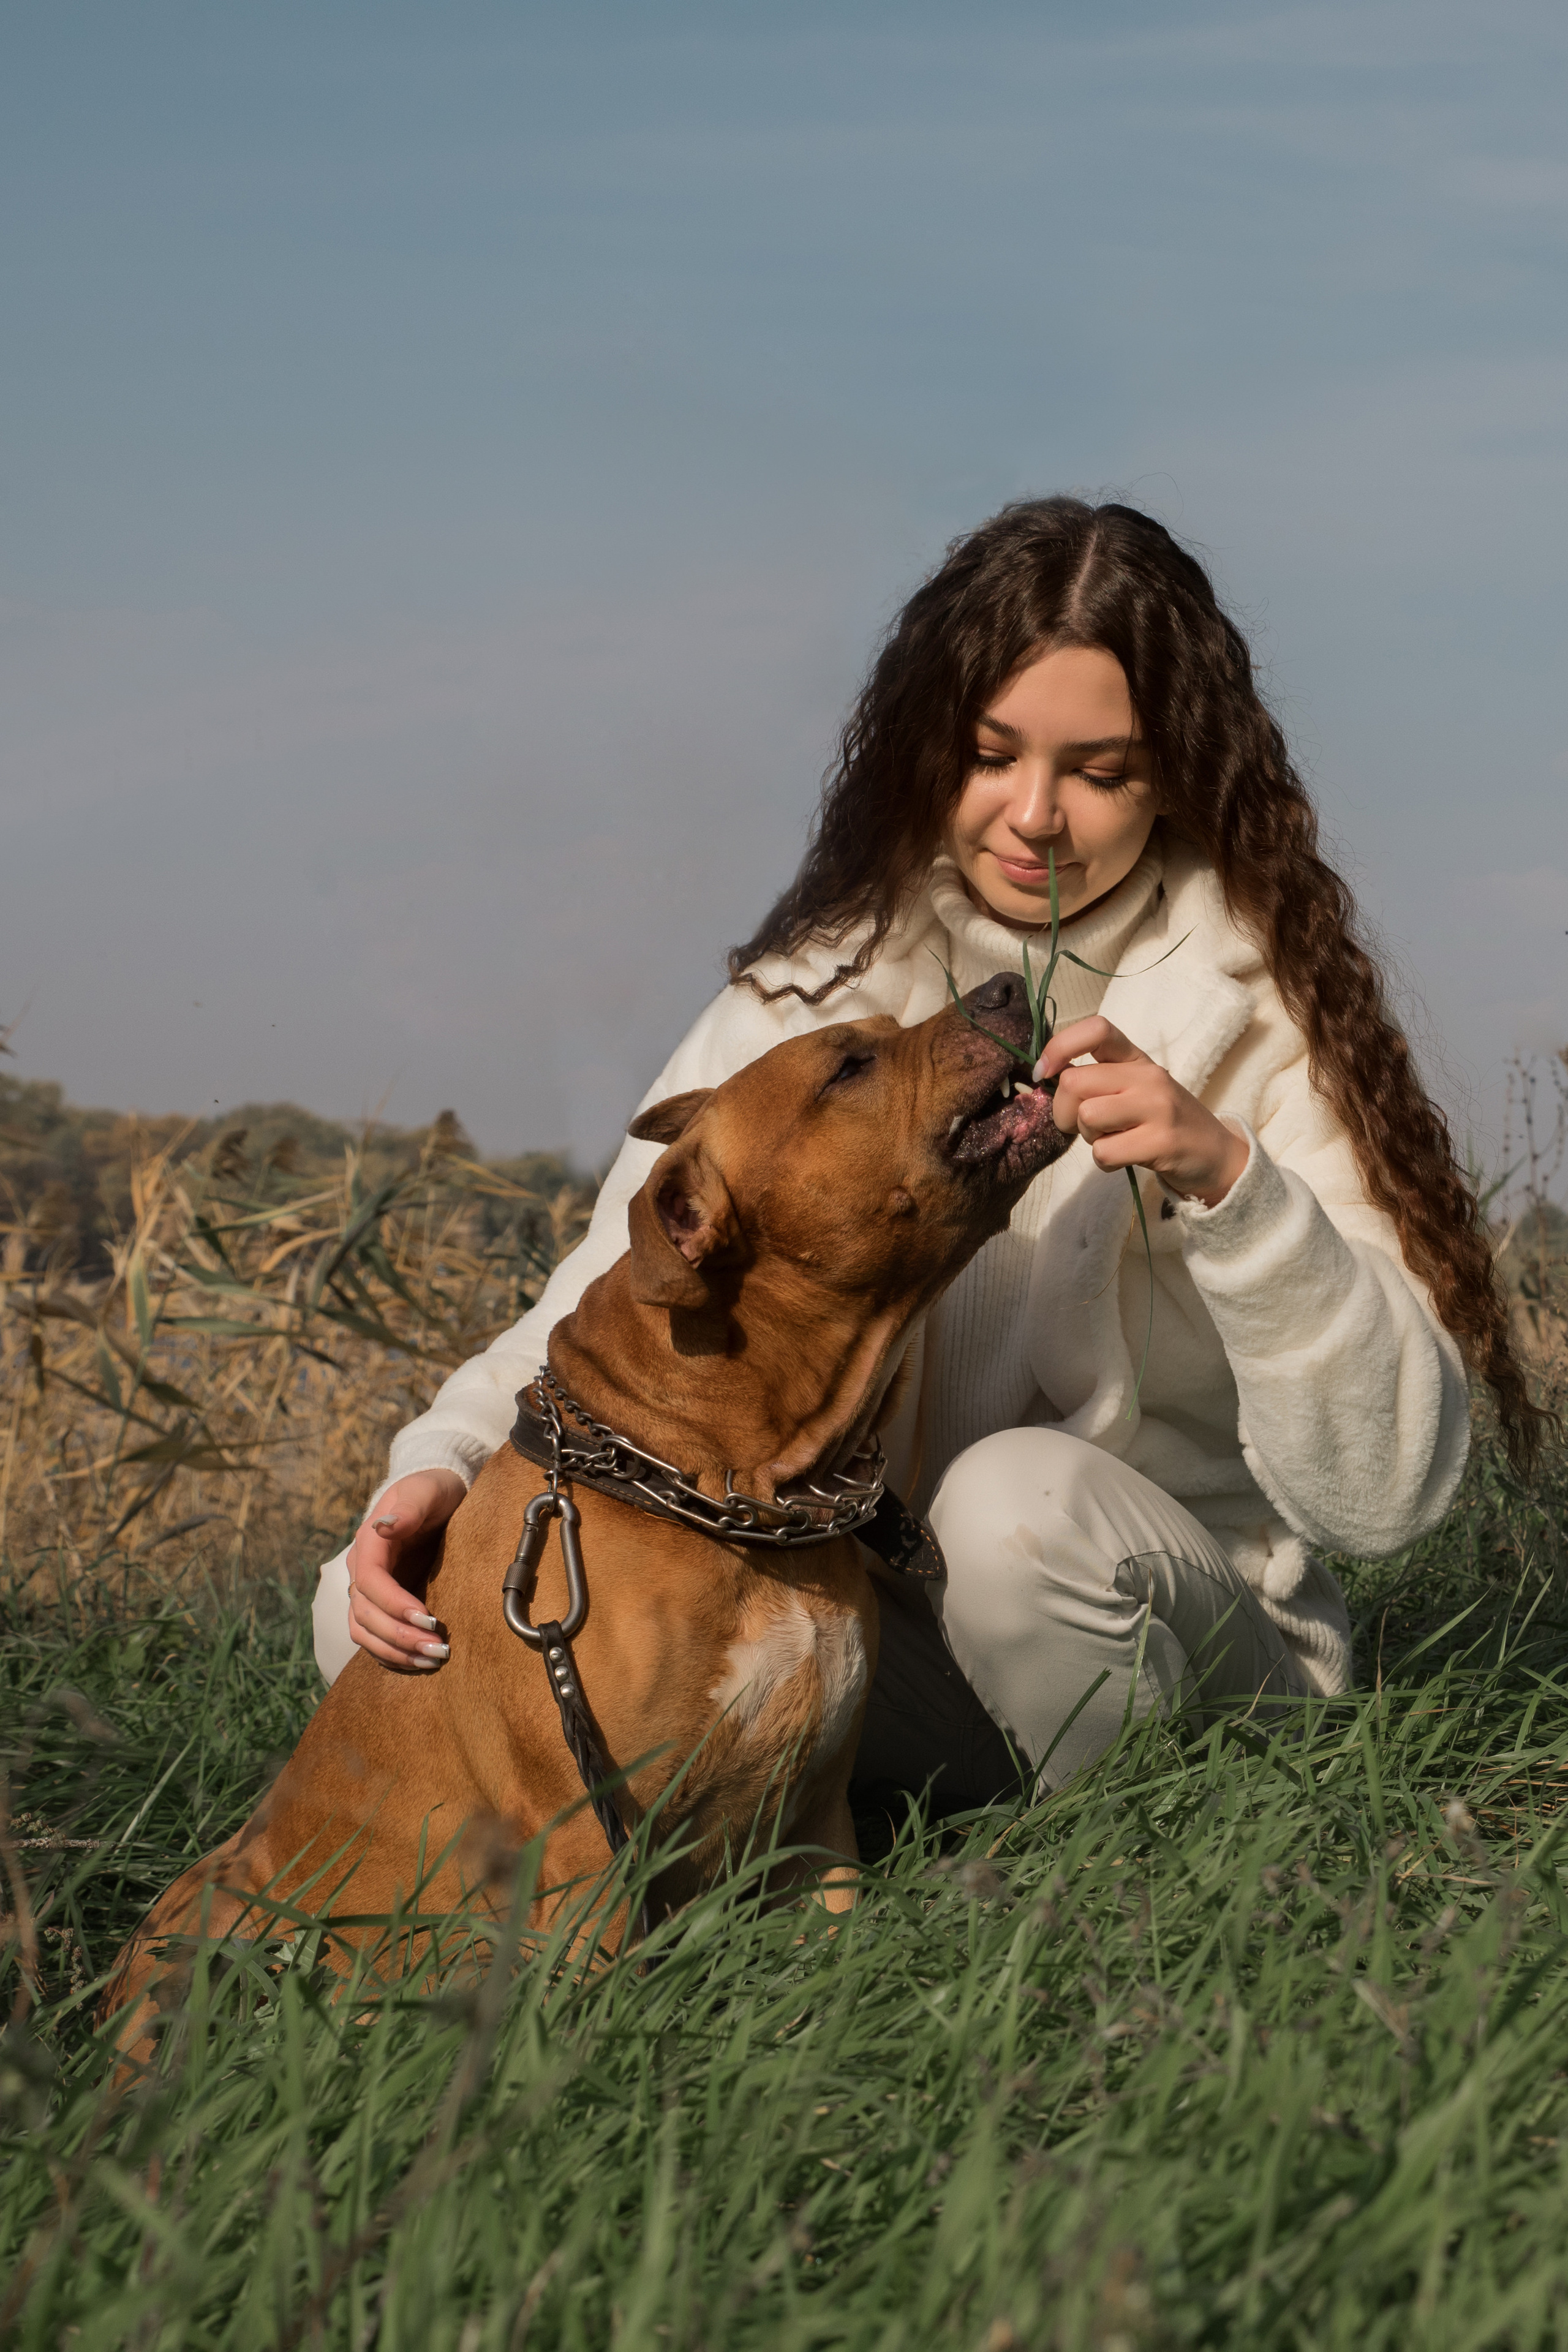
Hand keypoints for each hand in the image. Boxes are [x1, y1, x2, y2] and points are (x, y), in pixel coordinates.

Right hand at [346, 1469, 467, 1670]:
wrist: (434, 1493)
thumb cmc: (431, 1489)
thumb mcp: (425, 1490)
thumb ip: (408, 1508)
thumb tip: (384, 1528)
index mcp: (369, 1543)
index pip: (370, 1581)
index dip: (394, 1604)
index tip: (428, 1618)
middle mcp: (362, 1569)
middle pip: (365, 1614)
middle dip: (399, 1636)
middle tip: (438, 1648)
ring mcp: (368, 1589)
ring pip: (364, 1631)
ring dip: (394, 1651)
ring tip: (432, 1661)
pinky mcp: (381, 1603)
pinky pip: (373, 1636)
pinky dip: (391, 1654)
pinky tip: (417, 1663)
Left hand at [1034, 1016, 1248, 1207]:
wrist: (1214, 1154)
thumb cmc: (1161, 1121)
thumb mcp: (1135, 1089)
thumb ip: (1097, 1080)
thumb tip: (1047, 1079)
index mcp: (1137, 1058)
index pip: (1096, 1029)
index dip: (1059, 1046)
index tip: (1045, 1072)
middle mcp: (1148, 1076)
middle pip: (1075, 1082)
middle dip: (1064, 1111)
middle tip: (1083, 1126)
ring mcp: (1158, 1108)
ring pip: (1087, 1116)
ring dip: (1089, 1137)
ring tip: (1113, 1139)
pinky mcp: (1162, 1142)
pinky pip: (1104, 1152)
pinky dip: (1105, 1161)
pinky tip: (1126, 1158)